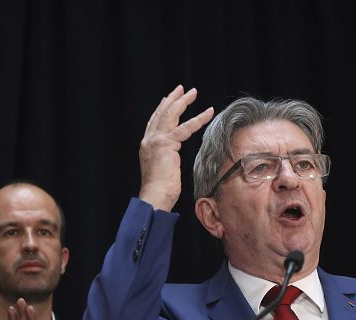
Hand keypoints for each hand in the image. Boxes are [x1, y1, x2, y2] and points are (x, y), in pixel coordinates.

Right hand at [138, 85, 213, 211]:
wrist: (155, 195)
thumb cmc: (161, 189)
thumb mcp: (161, 168)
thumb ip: (165, 157)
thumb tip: (171, 157)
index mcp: (147, 145)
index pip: (154, 122)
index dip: (162, 109)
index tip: (168, 99)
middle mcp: (149, 140)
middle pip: (161, 113)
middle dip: (173, 99)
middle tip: (182, 89)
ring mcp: (156, 140)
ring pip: (171, 114)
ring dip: (183, 101)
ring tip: (192, 92)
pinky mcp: (166, 144)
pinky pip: (185, 128)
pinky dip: (198, 119)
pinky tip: (208, 112)